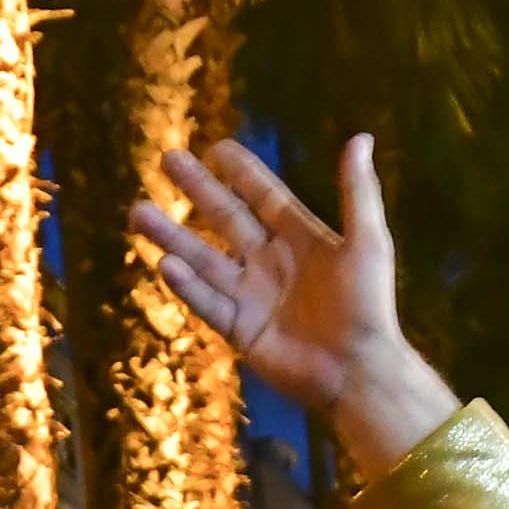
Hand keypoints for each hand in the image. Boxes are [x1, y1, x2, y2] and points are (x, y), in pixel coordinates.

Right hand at [134, 136, 422, 429]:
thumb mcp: (368, 242)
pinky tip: (164, 264)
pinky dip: (187, 286)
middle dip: (197, 189)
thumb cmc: (370, 306)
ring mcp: (253, 296)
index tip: (215, 148)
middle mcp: (271, 262)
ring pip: (203, 259)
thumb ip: (359, 191)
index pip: (264, 196)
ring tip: (137, 211)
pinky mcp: (241, 330)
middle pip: (226, 218)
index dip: (242, 172)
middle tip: (167, 158)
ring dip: (172, 236)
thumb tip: (361, 137)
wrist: (359, 371)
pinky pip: (207, 303)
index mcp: (301, 238)